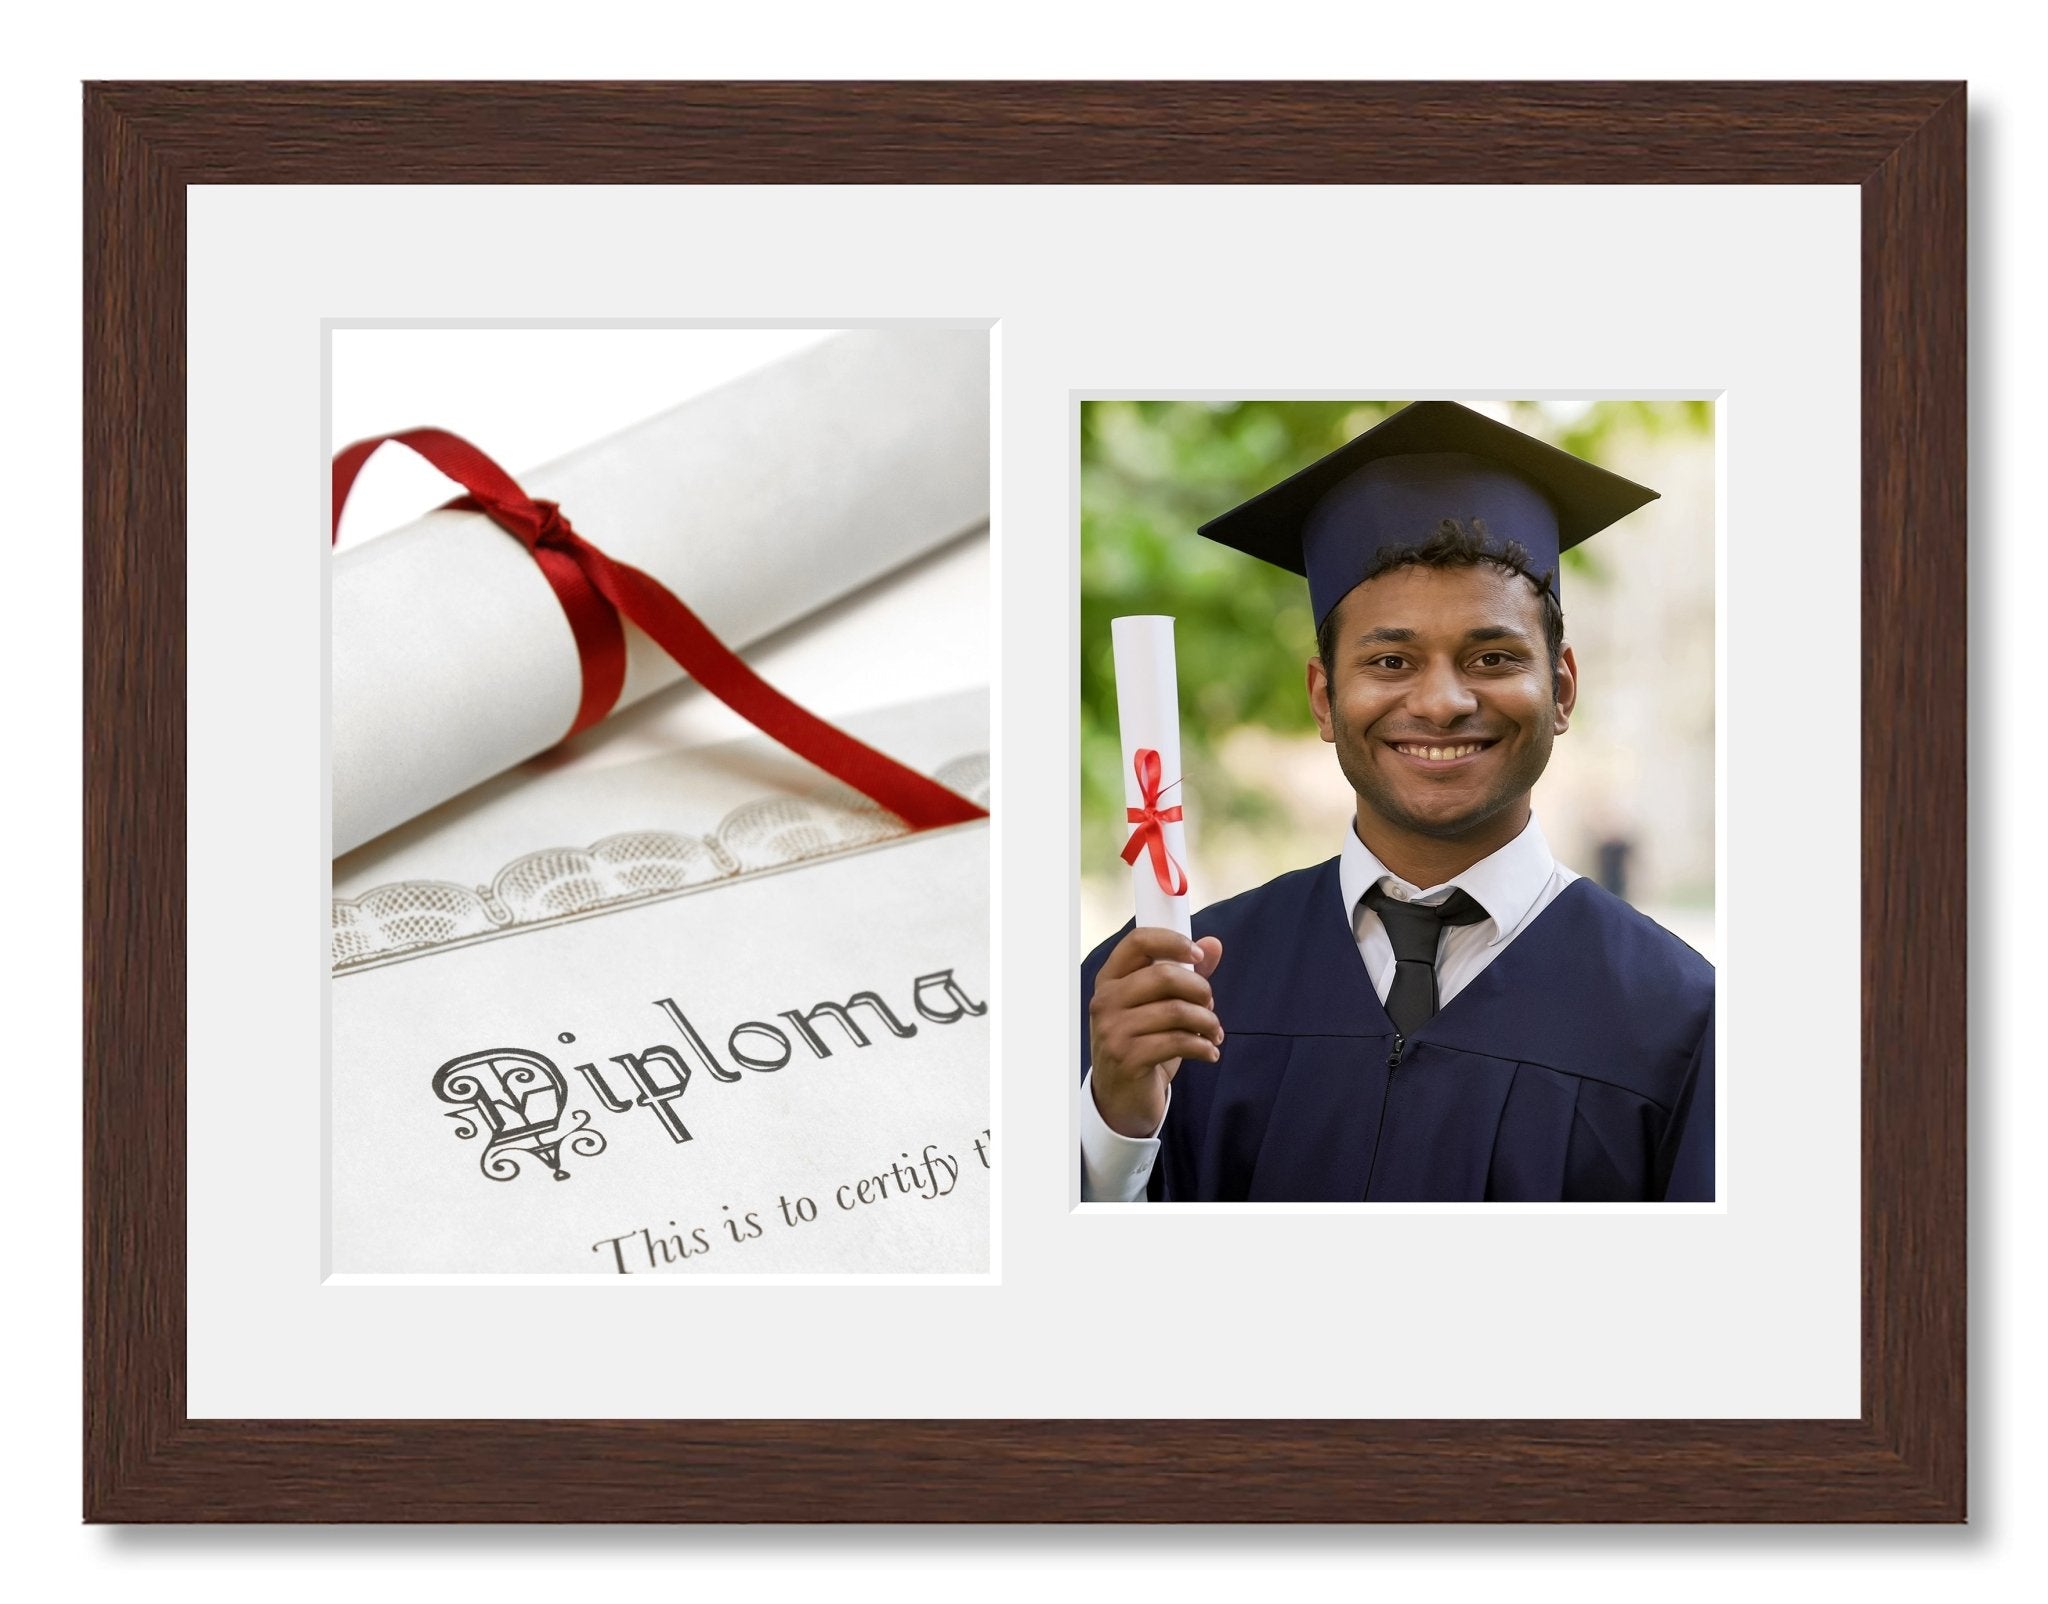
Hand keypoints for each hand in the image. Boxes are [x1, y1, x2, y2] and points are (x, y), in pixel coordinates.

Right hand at [1086, 928, 1224, 1139]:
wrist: (1121, 1098)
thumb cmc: (1142, 1045)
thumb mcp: (1158, 1007)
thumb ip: (1184, 974)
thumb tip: (1213, 944)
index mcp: (1110, 979)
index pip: (1137, 941)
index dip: (1172, 941)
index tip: (1198, 955)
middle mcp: (1105, 1001)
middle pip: (1164, 975)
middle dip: (1200, 989)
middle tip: (1210, 1006)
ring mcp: (1113, 1030)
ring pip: (1177, 1010)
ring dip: (1208, 1022)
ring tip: (1215, 1033)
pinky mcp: (1128, 1058)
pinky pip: (1179, 1041)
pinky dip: (1204, 1047)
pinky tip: (1210, 1052)